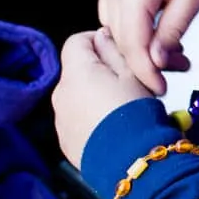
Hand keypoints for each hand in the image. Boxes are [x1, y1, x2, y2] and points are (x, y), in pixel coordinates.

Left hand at [53, 28, 153, 168]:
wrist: (132, 162)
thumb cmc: (136, 117)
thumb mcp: (134, 73)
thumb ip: (114, 50)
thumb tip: (103, 37)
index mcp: (77, 72)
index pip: (77, 41)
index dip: (99, 41)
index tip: (119, 51)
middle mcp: (62, 94)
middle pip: (79, 71)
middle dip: (103, 72)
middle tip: (131, 81)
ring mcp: (62, 120)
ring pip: (79, 97)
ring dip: (97, 97)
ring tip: (126, 108)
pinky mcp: (67, 142)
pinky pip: (78, 121)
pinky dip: (93, 120)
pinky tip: (115, 127)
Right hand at [98, 0, 198, 94]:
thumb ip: (172, 30)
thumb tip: (157, 63)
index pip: (132, 42)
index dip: (144, 70)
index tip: (161, 90)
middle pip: (121, 41)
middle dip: (147, 62)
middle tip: (180, 70)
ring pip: (116, 33)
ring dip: (142, 49)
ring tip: (176, 54)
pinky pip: (116, 21)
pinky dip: (135, 34)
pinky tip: (160, 37)